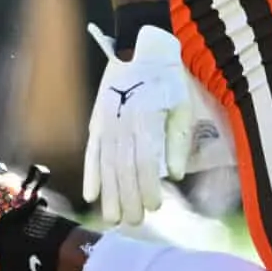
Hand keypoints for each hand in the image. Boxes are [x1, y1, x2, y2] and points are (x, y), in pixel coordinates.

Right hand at [82, 23, 196, 226]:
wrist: (137, 48)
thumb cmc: (166, 79)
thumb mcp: (181, 105)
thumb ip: (177, 141)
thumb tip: (173, 175)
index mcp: (145, 120)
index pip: (145, 162)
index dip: (148, 187)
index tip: (155, 207)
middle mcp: (122, 125)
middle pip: (123, 170)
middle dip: (128, 199)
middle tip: (134, 222)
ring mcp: (105, 124)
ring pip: (106, 167)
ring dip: (109, 195)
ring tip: (114, 219)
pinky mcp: (95, 122)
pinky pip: (91, 153)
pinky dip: (90, 175)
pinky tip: (91, 196)